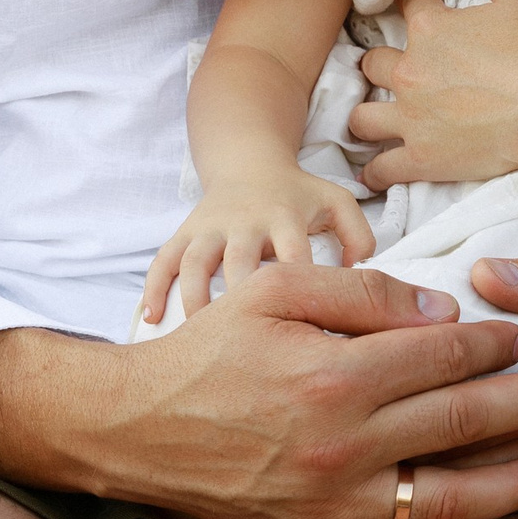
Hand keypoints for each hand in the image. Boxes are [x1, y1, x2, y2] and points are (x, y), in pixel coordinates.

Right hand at [0, 270, 517, 518]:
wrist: (139, 433)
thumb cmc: (210, 348)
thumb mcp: (276, 289)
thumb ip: (366, 293)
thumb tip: (446, 310)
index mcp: (334, 376)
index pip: (444, 356)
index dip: (494, 342)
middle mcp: (344, 448)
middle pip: (467, 423)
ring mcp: (337, 506)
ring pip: (456, 501)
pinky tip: (495, 514)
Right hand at [140, 167, 376, 321]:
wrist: (250, 163)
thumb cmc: (299, 196)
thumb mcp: (336, 203)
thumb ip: (360, 236)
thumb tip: (364, 279)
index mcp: (285, 217)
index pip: (293, 255)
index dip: (298, 293)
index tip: (304, 339)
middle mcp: (245, 221)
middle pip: (239, 262)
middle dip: (240, 303)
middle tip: (246, 356)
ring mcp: (211, 227)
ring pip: (196, 263)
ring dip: (194, 301)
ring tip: (197, 342)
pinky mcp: (185, 231)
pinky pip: (163, 260)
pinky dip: (154, 288)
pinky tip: (153, 321)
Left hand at [349, 0, 517, 186]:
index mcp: (430, 29)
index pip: (406, 5)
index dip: (410, 4)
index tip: (414, 9)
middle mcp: (409, 71)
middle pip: (371, 63)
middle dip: (378, 65)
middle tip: (392, 71)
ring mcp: (410, 118)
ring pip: (362, 117)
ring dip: (366, 116)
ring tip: (374, 119)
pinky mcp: (420, 157)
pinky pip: (381, 169)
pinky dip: (375, 173)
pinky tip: (373, 174)